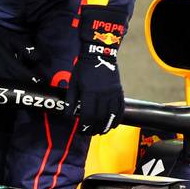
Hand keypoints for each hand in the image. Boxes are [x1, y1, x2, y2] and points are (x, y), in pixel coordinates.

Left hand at [66, 7, 126, 134]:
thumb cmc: (83, 69)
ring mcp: (113, 93)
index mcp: (89, 93)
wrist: (99, 55)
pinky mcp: (120, 91)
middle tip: (90, 134)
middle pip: (100, 118)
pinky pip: (120, 108)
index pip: (88, 115)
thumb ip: (71, 100)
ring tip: (101, 132)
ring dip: (107, 126)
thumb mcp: (73, 83)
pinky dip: (117, 118)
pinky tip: (113, 124)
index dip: (85, 126)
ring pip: (112, 115)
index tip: (81, 131)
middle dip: (95, 128)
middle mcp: (103, 95)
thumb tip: (69, 116)